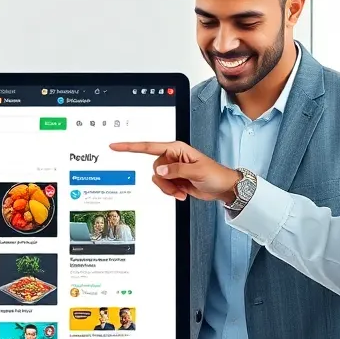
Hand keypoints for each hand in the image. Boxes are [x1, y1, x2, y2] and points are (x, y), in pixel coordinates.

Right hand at [109, 141, 241, 202]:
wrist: (223, 188)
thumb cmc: (215, 174)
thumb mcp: (196, 171)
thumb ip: (175, 170)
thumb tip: (159, 170)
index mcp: (176, 149)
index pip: (149, 146)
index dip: (131, 146)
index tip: (117, 146)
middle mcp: (172, 157)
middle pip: (154, 169)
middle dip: (164, 182)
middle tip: (177, 187)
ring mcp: (173, 169)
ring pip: (157, 180)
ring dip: (168, 189)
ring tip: (181, 191)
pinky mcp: (174, 180)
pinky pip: (163, 187)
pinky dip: (171, 192)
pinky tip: (182, 192)